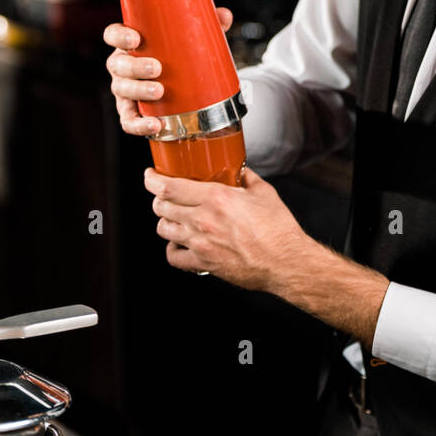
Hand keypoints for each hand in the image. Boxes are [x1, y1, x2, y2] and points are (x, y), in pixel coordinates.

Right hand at [103, 7, 232, 135]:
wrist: (178, 81)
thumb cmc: (175, 54)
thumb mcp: (187, 36)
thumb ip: (205, 23)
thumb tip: (224, 15)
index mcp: (129, 43)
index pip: (112, 34)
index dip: (119, 36)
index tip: (135, 38)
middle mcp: (121, 64)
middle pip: (118, 64)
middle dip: (135, 66)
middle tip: (158, 68)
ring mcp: (123, 88)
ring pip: (122, 89)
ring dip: (139, 91)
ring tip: (160, 92)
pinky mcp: (129, 110)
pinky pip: (128, 120)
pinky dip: (139, 125)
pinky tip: (156, 125)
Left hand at [143, 164, 308, 287]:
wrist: (285, 261)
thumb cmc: (278, 230)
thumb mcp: (264, 193)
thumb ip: (247, 178)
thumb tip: (239, 171)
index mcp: (216, 198)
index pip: (169, 187)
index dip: (152, 180)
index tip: (150, 176)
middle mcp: (203, 219)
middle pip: (161, 206)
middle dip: (158, 199)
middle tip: (163, 196)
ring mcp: (200, 243)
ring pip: (164, 229)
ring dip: (165, 220)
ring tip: (173, 217)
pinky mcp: (203, 263)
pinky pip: (173, 256)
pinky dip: (172, 248)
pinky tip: (180, 243)